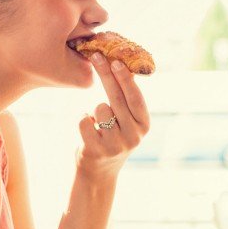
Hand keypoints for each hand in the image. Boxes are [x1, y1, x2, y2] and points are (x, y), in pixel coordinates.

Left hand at [76, 53, 150, 179]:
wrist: (100, 172)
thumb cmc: (113, 136)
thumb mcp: (127, 120)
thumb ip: (127, 99)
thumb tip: (124, 65)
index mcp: (144, 125)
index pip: (135, 97)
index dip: (125, 78)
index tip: (115, 60)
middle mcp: (134, 136)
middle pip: (117, 99)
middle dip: (106, 75)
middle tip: (96, 56)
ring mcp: (115, 145)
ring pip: (100, 109)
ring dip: (95, 109)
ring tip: (99, 121)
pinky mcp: (97, 150)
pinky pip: (84, 121)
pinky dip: (83, 120)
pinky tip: (90, 131)